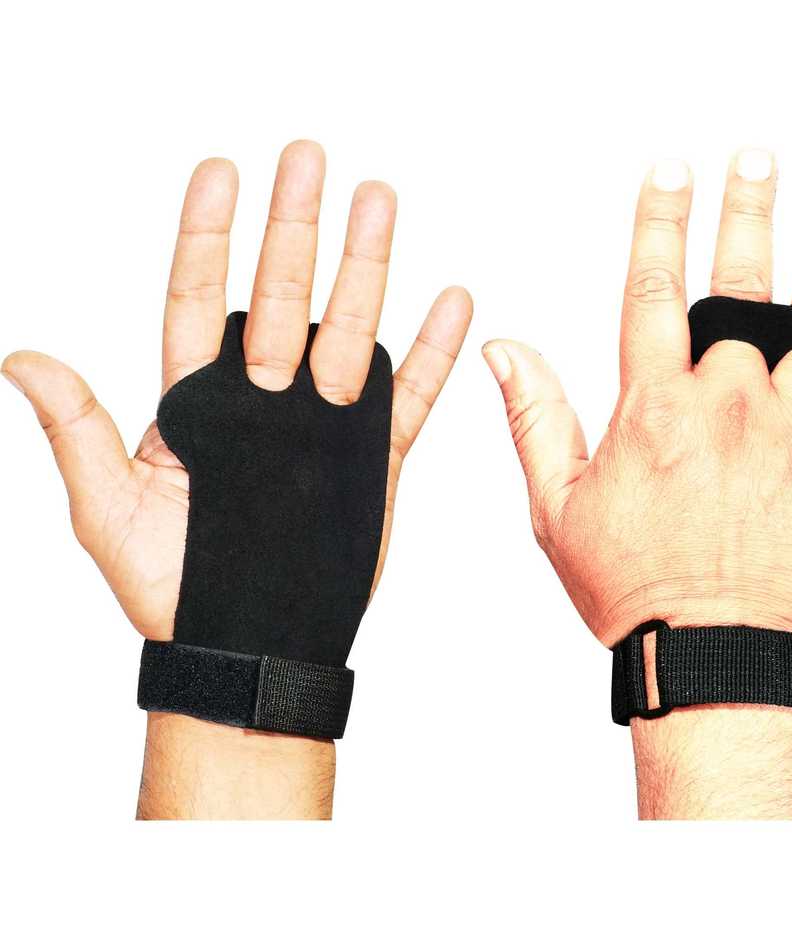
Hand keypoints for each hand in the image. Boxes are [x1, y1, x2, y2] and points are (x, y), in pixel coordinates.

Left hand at [3, 140, 471, 640]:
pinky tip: (451, 300)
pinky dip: (432, 351)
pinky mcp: (370, 458)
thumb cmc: (165, 584)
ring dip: (365, 266)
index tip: (222, 172)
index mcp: (196, 400)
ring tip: (379, 200)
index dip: (207, 234)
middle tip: (309, 157)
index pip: (198, 296)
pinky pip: (410, 395)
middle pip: (279, 294)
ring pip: (349, 328)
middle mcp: (262, 397)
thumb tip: (17, 357)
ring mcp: (322, 422)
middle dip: (294, 226)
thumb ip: (75, 431)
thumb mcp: (106, 508)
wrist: (242, 641)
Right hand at [484, 150, 791, 647]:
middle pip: (740, 287)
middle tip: (756, 159)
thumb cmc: (635, 588)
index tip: (671, 175)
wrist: (712, 657)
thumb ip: (535, 418)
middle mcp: (728, 404)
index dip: (660, 223)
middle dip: (746, 212)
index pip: (652, 291)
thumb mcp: (557, 507)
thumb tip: (506, 351)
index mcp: (655, 410)